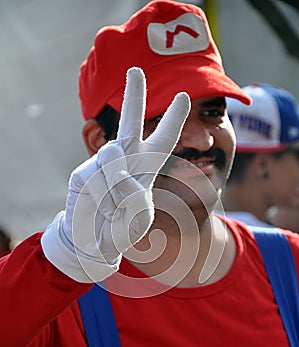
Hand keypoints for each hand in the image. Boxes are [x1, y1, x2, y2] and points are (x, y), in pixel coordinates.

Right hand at [41, 67, 189, 281]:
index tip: (184, 96)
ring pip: (115, 156)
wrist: (93, 243)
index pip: (162, 139)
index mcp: (145, 168)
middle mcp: (124, 161)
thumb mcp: (140, 218)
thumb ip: (135, 194)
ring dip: (118, 185)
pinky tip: (102, 209)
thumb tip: (119, 171)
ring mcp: (102, 165)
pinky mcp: (83, 173)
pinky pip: (98, 176)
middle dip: (134, 96)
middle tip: (136, 69)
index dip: (172, 118)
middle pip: (130, 122)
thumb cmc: (122, 229)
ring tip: (114, 209)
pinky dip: (104, 197)